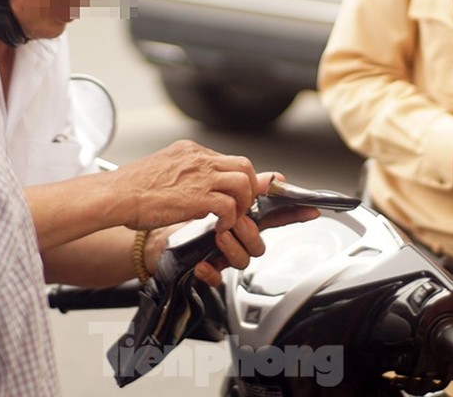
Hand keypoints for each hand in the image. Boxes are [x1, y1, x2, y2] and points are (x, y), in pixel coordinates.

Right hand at [102, 140, 257, 234]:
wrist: (116, 195)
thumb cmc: (130, 189)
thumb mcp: (162, 171)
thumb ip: (183, 176)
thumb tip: (196, 192)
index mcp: (189, 151)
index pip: (226, 159)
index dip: (234, 180)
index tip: (233, 195)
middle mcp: (198, 158)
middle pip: (244, 165)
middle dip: (249, 188)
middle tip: (242, 206)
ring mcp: (200, 175)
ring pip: (243, 182)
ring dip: (243, 203)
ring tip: (233, 218)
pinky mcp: (199, 196)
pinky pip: (230, 206)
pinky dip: (230, 219)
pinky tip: (219, 227)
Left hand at [148, 172, 320, 286]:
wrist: (141, 220)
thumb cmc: (173, 204)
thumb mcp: (207, 186)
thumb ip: (240, 184)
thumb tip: (271, 176)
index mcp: (238, 215)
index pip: (272, 215)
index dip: (294, 214)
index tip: (311, 209)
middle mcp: (233, 236)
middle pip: (260, 242)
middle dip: (249, 230)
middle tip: (232, 220)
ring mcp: (219, 254)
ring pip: (244, 260)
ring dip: (233, 248)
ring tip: (216, 236)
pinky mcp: (203, 267)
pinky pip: (217, 278)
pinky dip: (211, 271)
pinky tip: (202, 263)